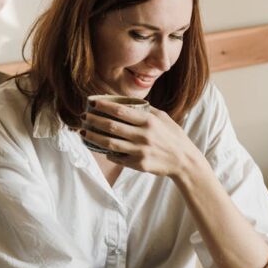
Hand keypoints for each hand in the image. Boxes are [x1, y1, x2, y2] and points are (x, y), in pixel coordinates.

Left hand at [83, 100, 197, 176]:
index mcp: (149, 121)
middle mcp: (143, 136)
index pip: (121, 111)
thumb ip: (147, 110)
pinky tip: (101, 148)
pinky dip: (108, 153)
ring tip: (84, 132)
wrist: (184, 161)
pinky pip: (118, 158)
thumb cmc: (174, 137)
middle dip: (94, 120)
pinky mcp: (138, 164)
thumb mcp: (164, 118)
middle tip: (83, 117)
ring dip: (94, 137)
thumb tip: (128, 104)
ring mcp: (140, 151)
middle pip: (111, 126)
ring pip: (110, 143)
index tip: (93, 103)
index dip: (104, 106)